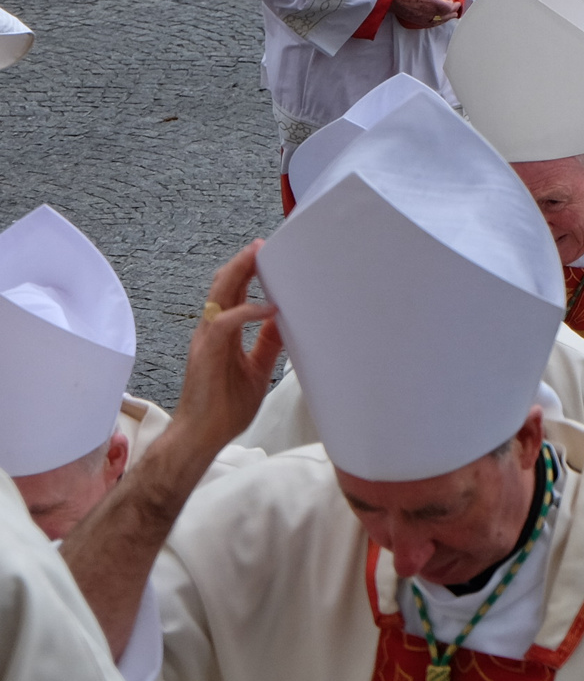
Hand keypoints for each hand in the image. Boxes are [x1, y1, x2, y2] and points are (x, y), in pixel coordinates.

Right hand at [168, 242, 282, 459]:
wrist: (202, 436)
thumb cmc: (225, 407)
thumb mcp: (257, 368)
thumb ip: (267, 344)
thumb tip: (284, 320)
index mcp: (222, 334)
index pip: (232, 294)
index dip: (247, 273)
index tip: (268, 256)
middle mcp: (211, 332)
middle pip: (223, 287)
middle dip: (242, 263)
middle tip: (263, 244)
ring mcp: (206, 341)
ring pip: (219, 297)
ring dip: (238, 274)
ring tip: (258, 255)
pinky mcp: (206, 354)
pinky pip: (224, 324)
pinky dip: (246, 312)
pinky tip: (269, 308)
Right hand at [393, 0, 461, 28]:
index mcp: (434, 3)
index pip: (449, 7)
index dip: (454, 4)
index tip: (457, 1)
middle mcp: (431, 13)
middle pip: (446, 15)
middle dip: (453, 11)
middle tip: (457, 8)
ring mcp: (425, 19)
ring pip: (440, 21)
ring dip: (447, 18)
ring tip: (452, 15)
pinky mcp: (419, 22)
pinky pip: (432, 24)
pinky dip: (439, 22)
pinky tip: (440, 20)